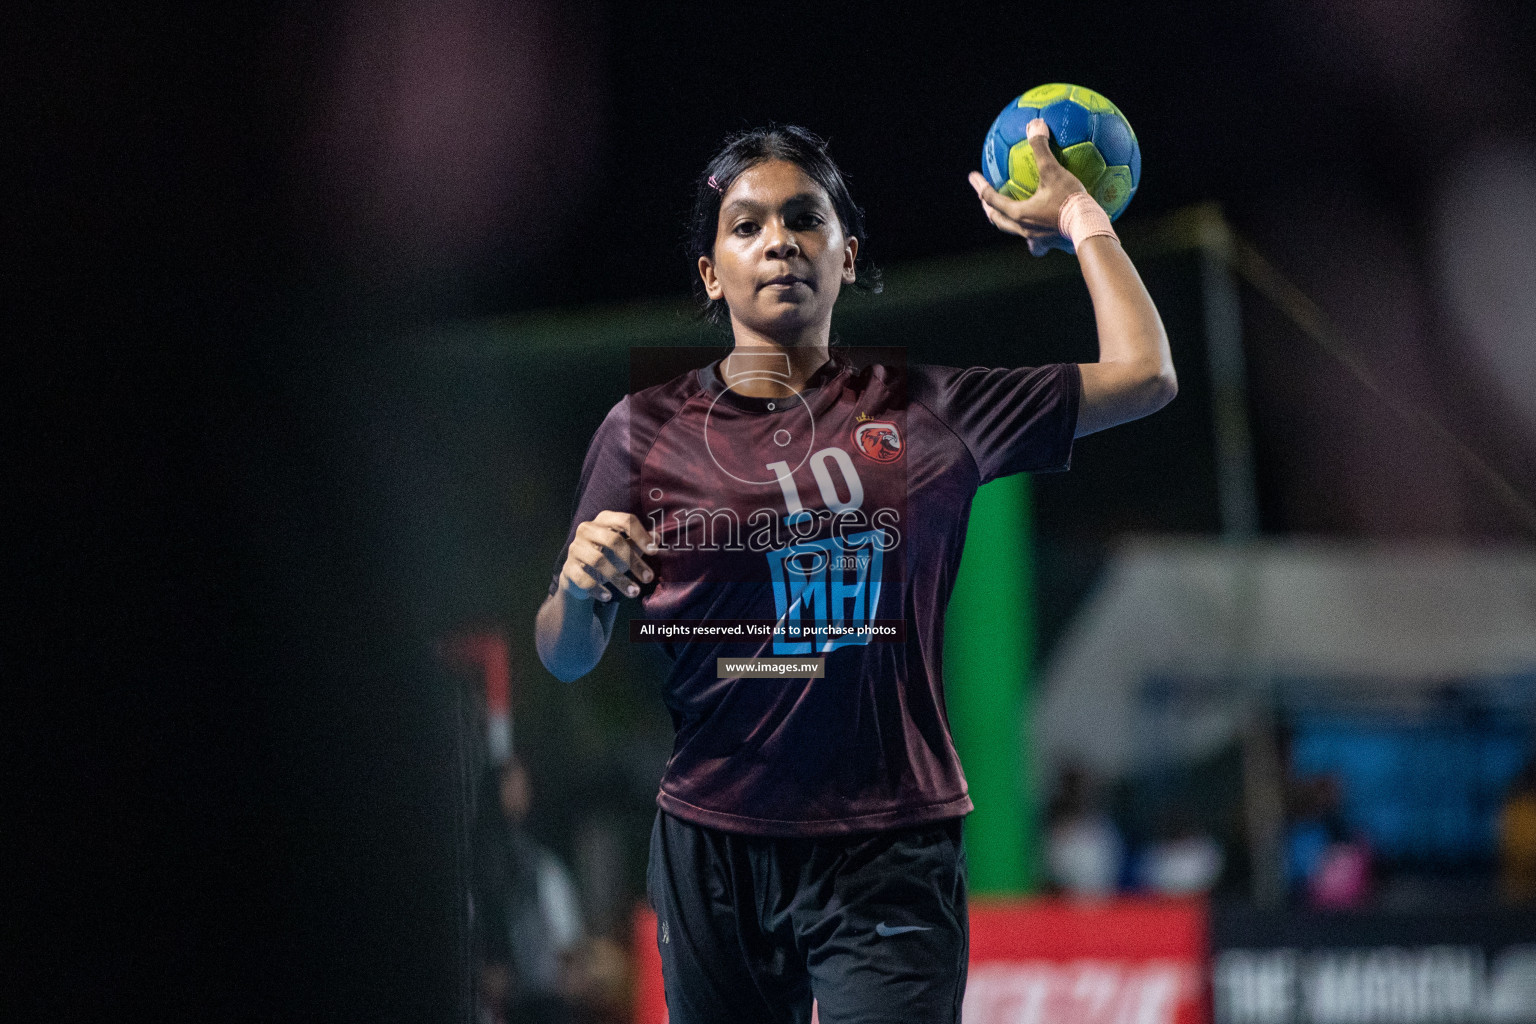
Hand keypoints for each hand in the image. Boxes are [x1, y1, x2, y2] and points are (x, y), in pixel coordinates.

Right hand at [559, 510, 656, 602]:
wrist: (580, 577)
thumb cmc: (608, 557)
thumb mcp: (625, 549)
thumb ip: (639, 543)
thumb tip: (657, 538)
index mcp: (604, 520)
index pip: (625, 520)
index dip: (640, 535)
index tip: (654, 552)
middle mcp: (587, 529)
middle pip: (613, 540)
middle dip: (633, 561)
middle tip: (649, 578)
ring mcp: (575, 548)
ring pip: (599, 561)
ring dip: (619, 578)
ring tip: (634, 592)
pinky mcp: (568, 568)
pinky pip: (584, 579)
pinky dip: (598, 589)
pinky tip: (608, 596)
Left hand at [968, 118, 1088, 255]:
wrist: (1090, 228)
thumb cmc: (1070, 201)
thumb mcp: (1054, 171)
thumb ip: (1041, 149)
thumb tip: (1034, 125)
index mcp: (1019, 213)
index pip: (991, 199)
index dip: (980, 186)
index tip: (972, 176)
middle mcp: (1024, 230)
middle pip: (999, 220)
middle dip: (990, 209)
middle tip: (986, 199)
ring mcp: (1038, 240)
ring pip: (1017, 232)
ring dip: (1010, 222)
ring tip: (1013, 214)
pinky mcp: (1053, 244)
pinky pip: (1040, 239)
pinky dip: (1037, 231)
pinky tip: (1047, 225)